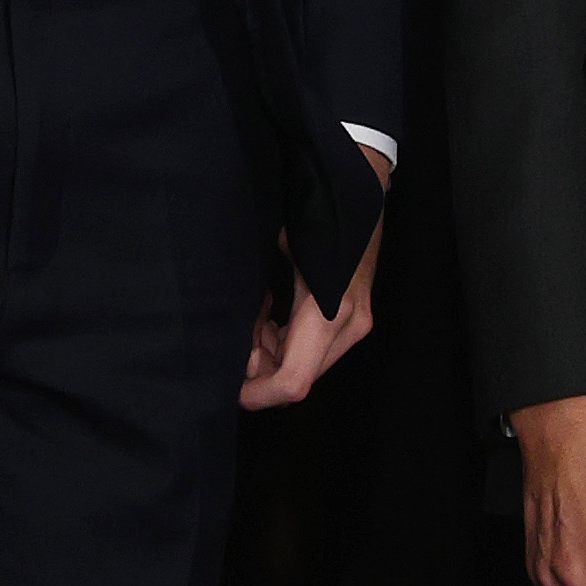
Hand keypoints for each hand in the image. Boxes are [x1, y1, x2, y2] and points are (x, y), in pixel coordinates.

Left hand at [240, 142, 390, 406]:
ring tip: (255, 321)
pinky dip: (286, 342)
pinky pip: (312, 349)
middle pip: (297, 379)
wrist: (357, 193)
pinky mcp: (352, 319)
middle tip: (237, 340)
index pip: (293, 381)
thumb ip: (262, 298)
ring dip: (272, 355)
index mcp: (328, 314)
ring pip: (304, 366)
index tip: (230, 386)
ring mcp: (354, 325)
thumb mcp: (281, 253)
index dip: (258, 392)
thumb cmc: (315, 215)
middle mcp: (348, 328)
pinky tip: (271, 316)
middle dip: (262, 371)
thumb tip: (229, 331)